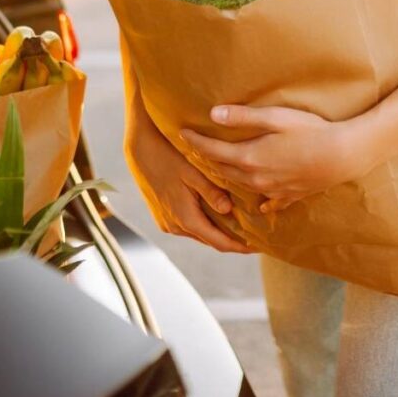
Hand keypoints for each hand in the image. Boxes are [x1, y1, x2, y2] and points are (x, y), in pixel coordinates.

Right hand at [125, 116, 255, 253]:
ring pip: (199, 233)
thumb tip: (229, 210)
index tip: (258, 246)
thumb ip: (211, 192)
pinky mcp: (163, 216)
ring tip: (239, 226)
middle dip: (231, 240)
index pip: (219, 242)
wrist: (139, 149)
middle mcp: (176, 227)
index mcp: (186, 218)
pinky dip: (204, 223)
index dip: (239, 247)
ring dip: (217, 231)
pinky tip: (215, 214)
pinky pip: (189, 225)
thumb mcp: (192, 172)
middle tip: (254, 236)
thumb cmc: (168, 156)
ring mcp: (167, 222)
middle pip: (210, 240)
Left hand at [181, 105, 368, 213]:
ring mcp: (273, 190)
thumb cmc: (310, 130)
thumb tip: (212, 114)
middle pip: (222, 170)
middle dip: (206, 159)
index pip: (212, 151)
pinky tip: (258, 200)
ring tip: (218, 166)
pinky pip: (268, 201)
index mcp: (250, 157)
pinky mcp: (289, 195)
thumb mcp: (275, 118)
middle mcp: (256, 178)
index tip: (181, 133)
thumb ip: (243, 117)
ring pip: (241, 185)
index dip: (195, 142)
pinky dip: (259, 199)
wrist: (343, 155)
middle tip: (194, 149)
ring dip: (226, 175)